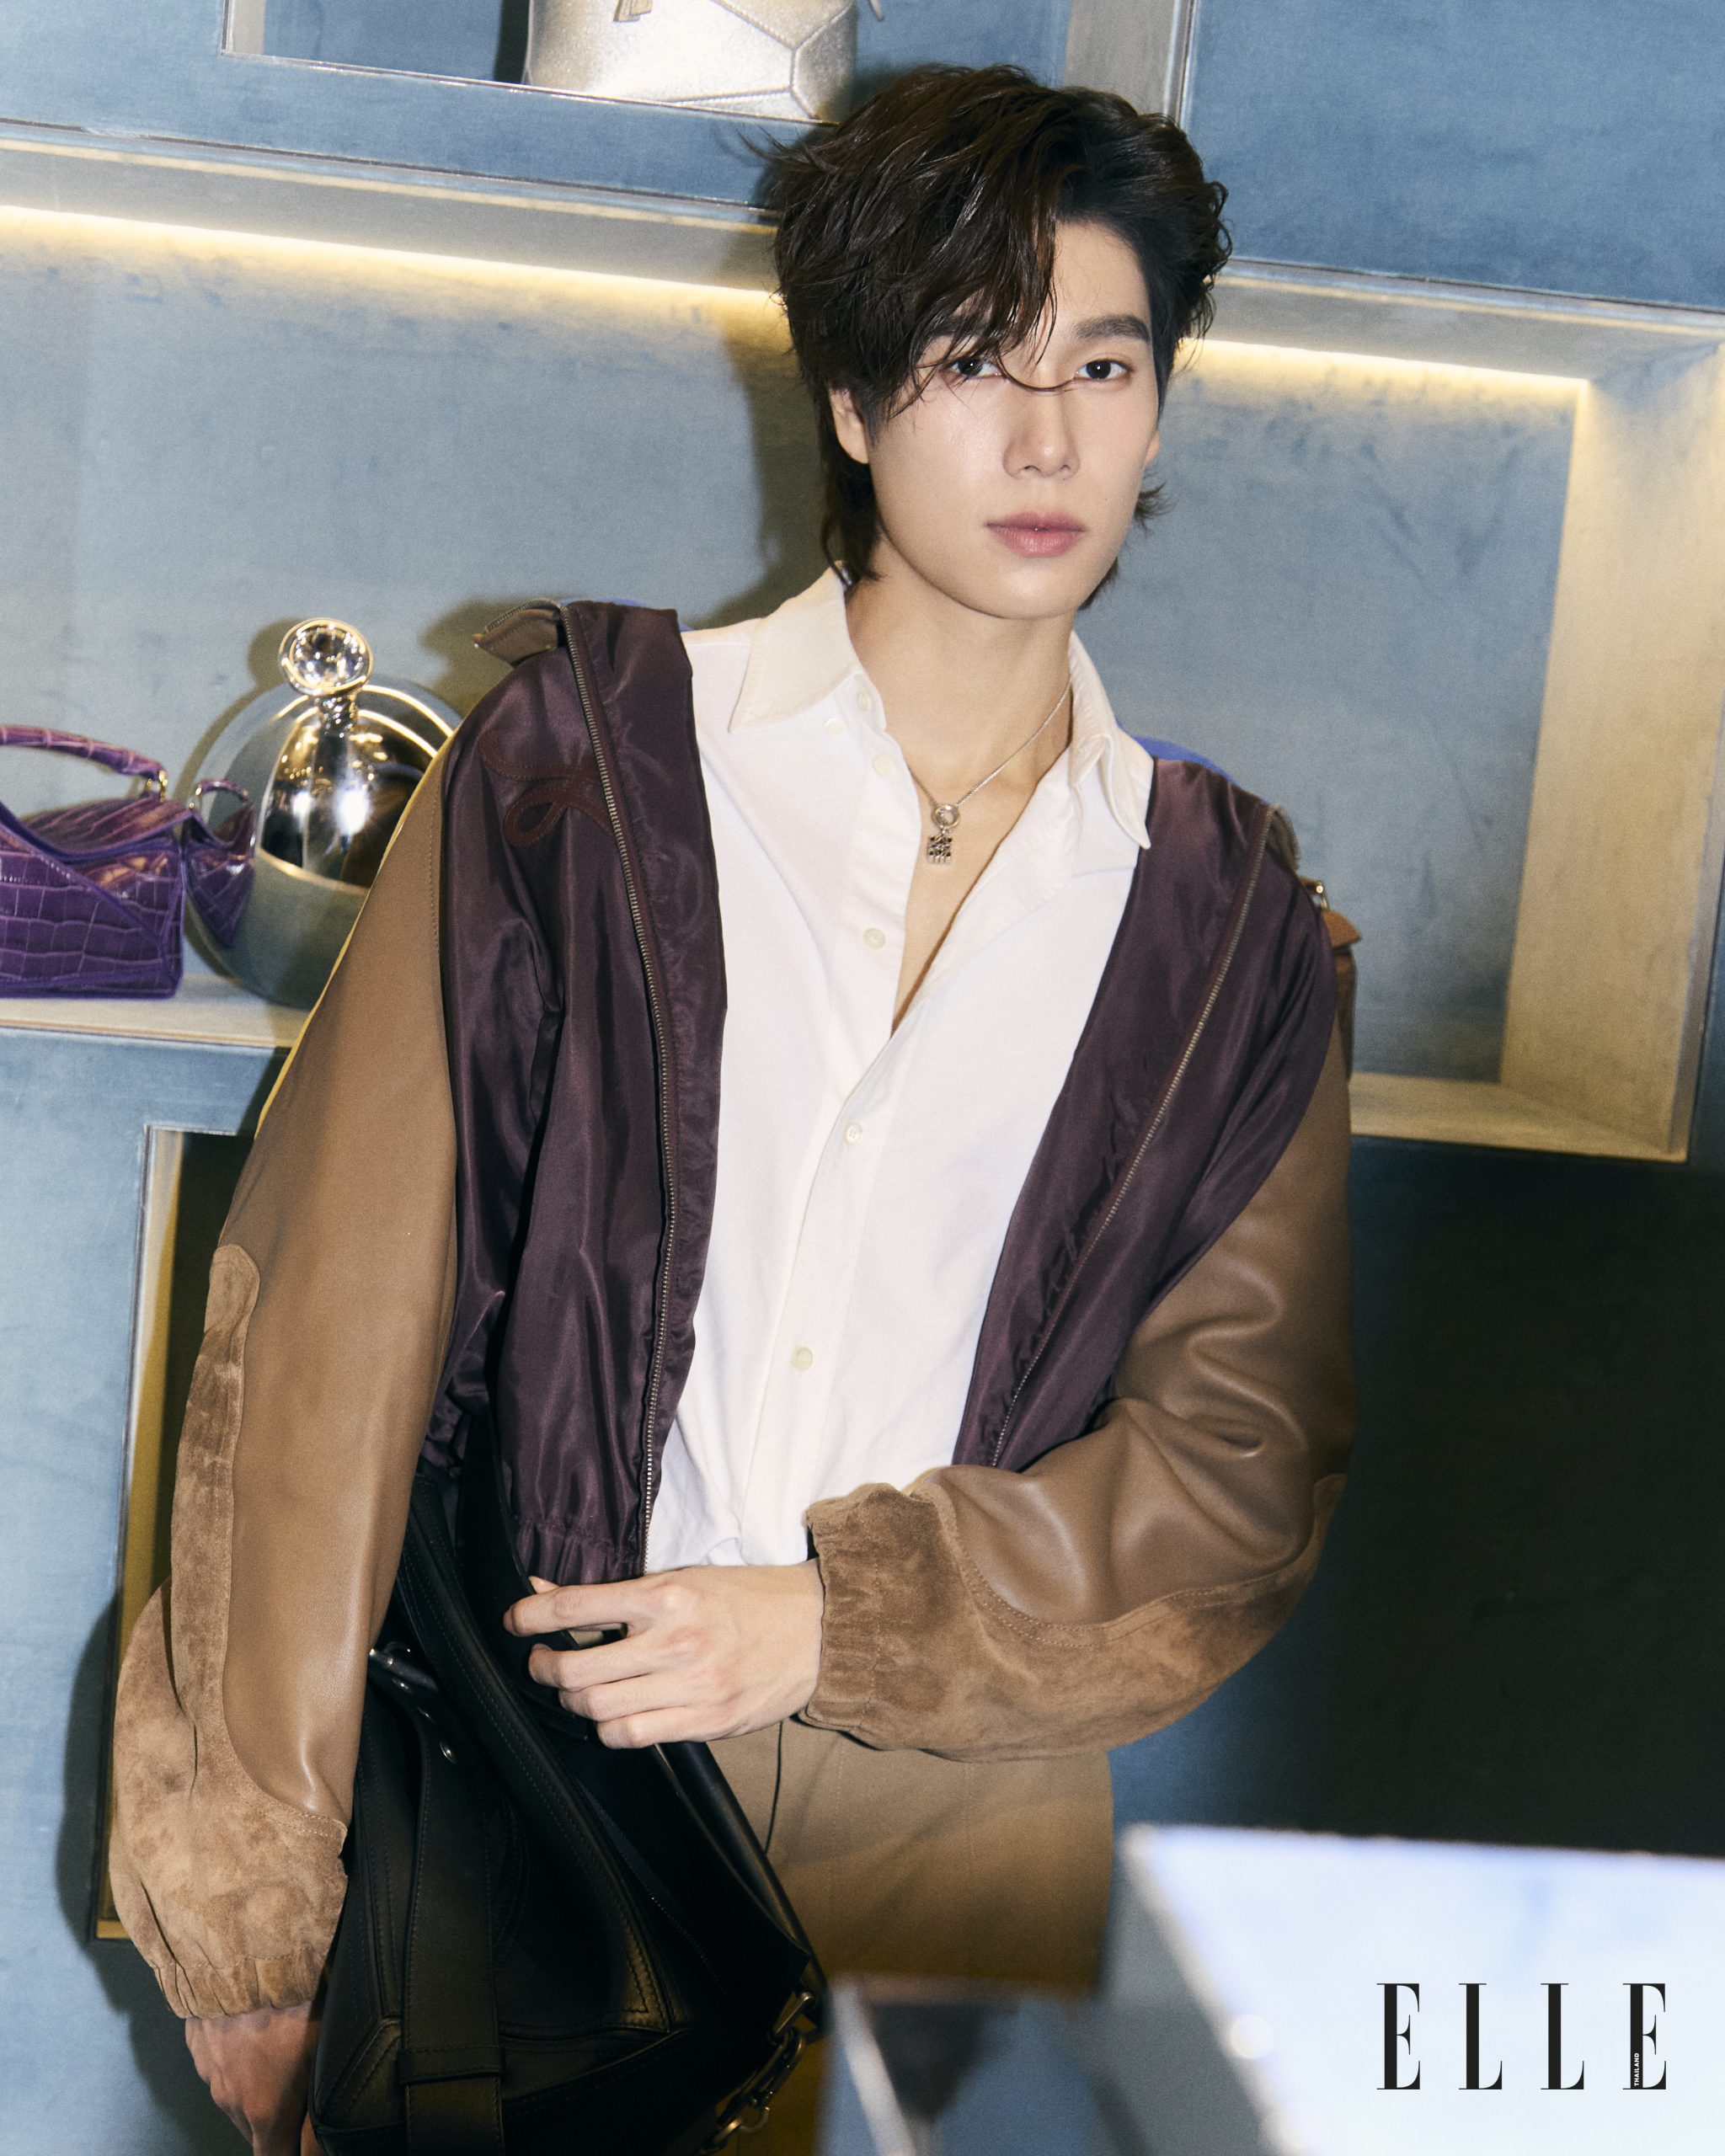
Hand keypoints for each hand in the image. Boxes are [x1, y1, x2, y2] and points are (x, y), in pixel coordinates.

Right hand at [184, 1999, 322, 2153]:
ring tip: (276, 2053)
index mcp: (265, 2110)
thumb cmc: (289, 2001)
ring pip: (237, 2095)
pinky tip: (253, 2031)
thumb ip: (323, 2087)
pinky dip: (236, 2057)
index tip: (301, 2147)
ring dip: (255, 2085)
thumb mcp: (323, 2044)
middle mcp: (233, 2101)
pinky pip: (220, 2063)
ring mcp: (211, 2074)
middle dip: (276, 2118)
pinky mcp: (198, 2047)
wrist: (239, 1959)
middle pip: (256, 2129)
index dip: (291, 2153)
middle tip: (298, 2090)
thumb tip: (333, 2106)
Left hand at [505, 1561, 824, 1747]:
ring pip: (596, 1710)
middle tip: (540, 1662)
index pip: (575, 1607)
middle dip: (542, 1668)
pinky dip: (609, 1729)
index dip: (530, 1616)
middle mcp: (674, 1642)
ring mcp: (690, 1687)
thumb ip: (614, 1594)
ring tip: (576, 1689)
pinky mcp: (704, 1722)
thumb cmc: (746, 1598)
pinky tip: (614, 1713)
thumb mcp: (681, 1578)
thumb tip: (546, 1592)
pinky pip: (632, 1737)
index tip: (515, 1621)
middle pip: (575, 1672)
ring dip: (572, 1703)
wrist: (815, 1631)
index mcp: (667, 1595)